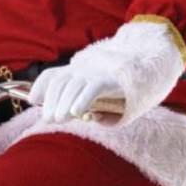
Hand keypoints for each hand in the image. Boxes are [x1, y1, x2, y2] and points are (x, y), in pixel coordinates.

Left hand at [29, 19, 185, 126]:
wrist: (154, 66)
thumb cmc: (129, 85)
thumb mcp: (106, 94)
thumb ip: (96, 104)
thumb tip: (88, 117)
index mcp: (80, 70)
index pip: (53, 75)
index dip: (40, 87)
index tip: (31, 101)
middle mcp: (85, 68)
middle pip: (60, 82)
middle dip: (52, 102)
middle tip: (49, 119)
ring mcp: (97, 71)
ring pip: (73, 86)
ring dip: (64, 104)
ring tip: (60, 119)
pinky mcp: (111, 78)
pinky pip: (92, 89)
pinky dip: (82, 100)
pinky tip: (77, 112)